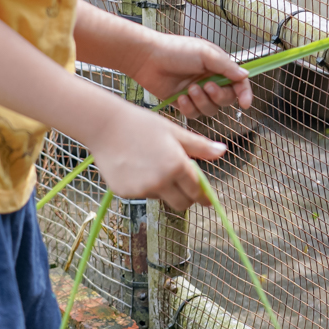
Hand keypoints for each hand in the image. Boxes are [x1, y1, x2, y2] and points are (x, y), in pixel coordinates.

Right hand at [87, 103, 225, 211]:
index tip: (208, 200)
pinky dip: (145, 185)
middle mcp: (160, 182)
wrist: (105, 126)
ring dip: (164, 188)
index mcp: (177, 166)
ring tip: (153, 163)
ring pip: (161, 197)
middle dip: (187, 198)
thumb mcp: (174, 132)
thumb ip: (200, 146)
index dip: (204, 196)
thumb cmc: (142, 124)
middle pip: (181, 204)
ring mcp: (141, 189)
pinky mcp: (125, 192)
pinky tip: (137, 166)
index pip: (197, 191)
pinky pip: (142, 194)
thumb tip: (223, 152)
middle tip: (185, 187)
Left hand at [127, 33, 253, 119]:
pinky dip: (188, 107)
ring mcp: (197, 92)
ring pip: (210, 109)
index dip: (244, 93)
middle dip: (218, 95)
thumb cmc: (175, 50)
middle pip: (226, 99)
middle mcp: (210, 80)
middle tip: (206, 85)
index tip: (245, 103)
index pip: (239, 82)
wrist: (147, 58)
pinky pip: (194, 114)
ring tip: (189, 89)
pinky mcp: (183, 102)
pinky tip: (179, 97)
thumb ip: (226, 66)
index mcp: (218, 66)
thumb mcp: (205, 54)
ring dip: (201, 101)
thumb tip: (245, 75)